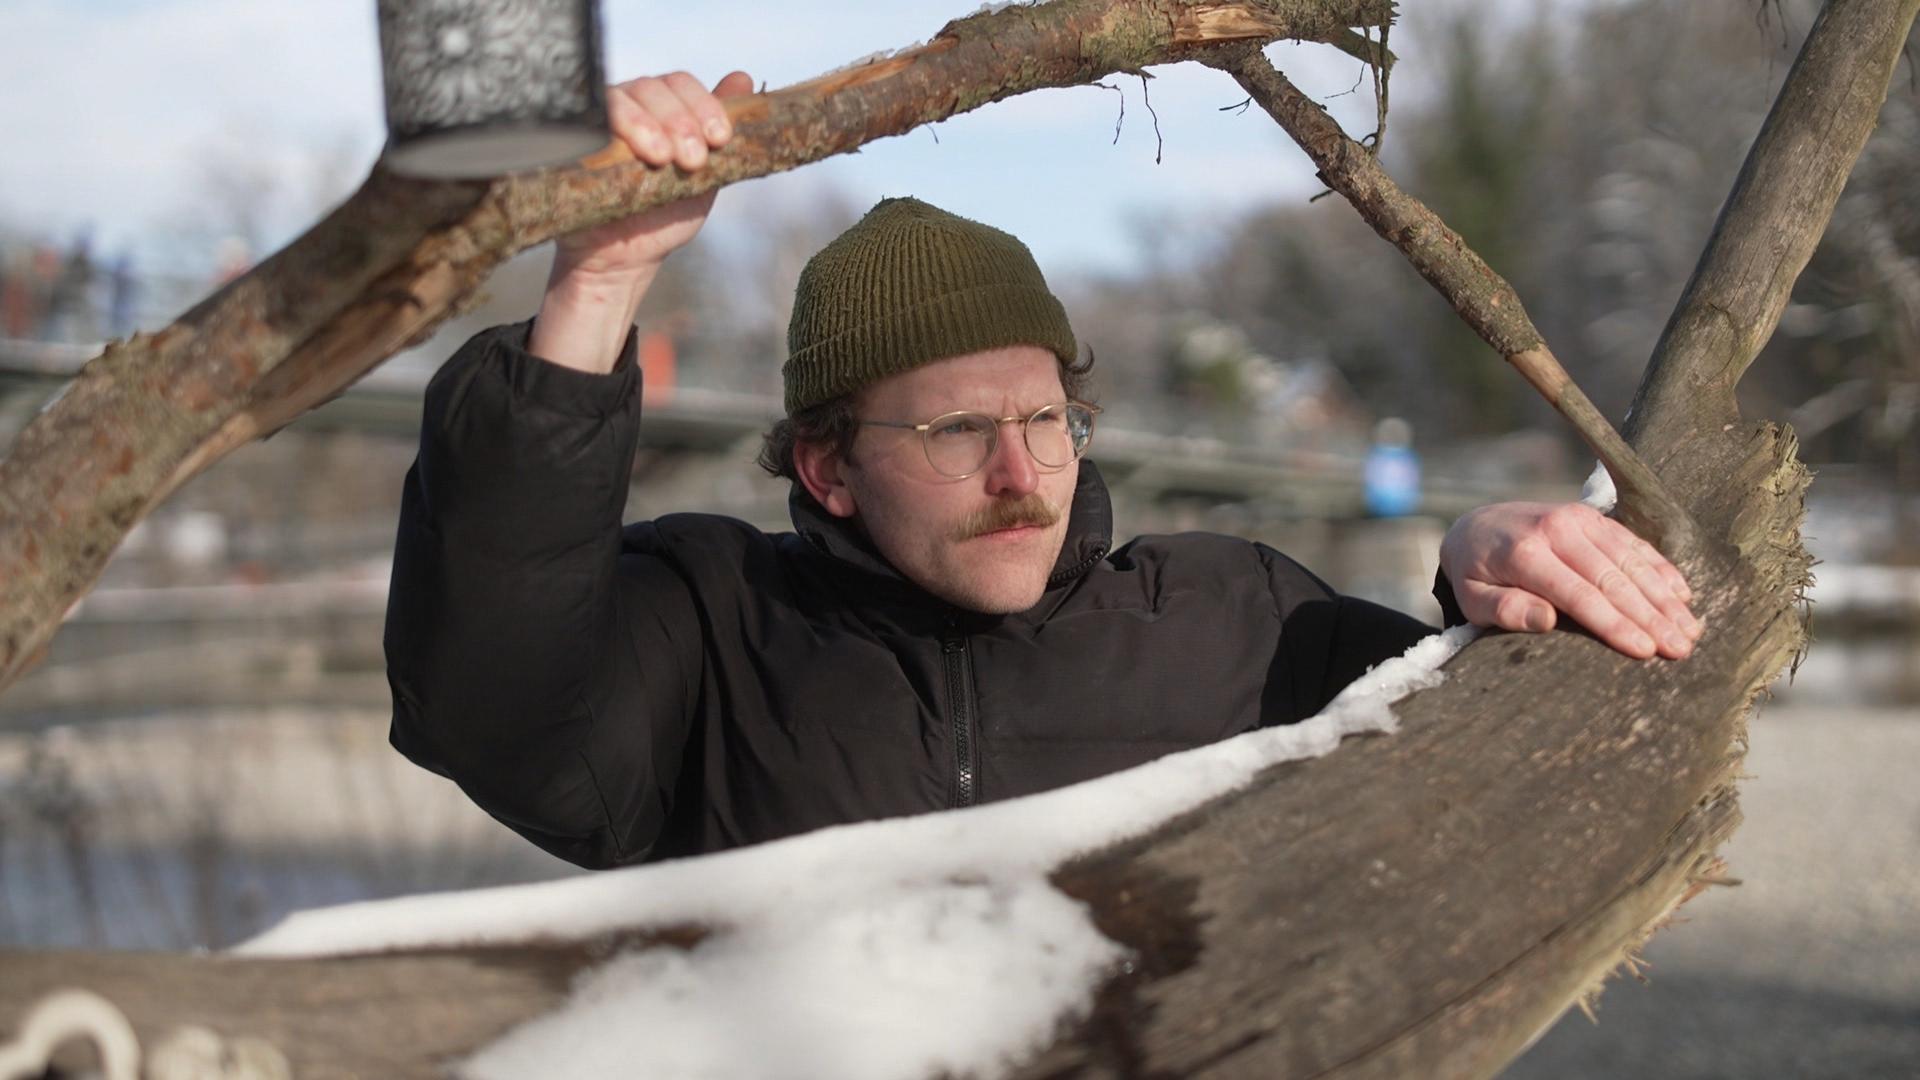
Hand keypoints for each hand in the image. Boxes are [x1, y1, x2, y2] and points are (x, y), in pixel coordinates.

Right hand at [553, 69, 756, 280]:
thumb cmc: (664, 213)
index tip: (720, 139)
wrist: (624, 258)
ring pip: (621, 98)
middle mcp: (628, 106)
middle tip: (694, 161)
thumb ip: (721, 133)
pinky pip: (585, 122)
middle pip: (653, 87)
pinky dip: (610, 131)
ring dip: (646, 124)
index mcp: (661, 107)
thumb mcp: (706, 175)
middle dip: (680, 122)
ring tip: (663, 160)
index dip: (704, 105)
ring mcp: (597, 122)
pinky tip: (628, 154)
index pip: (681, 84)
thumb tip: (744, 78)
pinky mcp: (571, 143)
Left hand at [1439, 501, 1702, 659]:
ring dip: (1665, 596)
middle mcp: (1558, 529)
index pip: (1580, 594)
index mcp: (1526, 552)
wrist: (1475, 526)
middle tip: (1681, 649)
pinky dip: (1660, 569)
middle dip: (1651, 616)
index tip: (1645, 651)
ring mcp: (1579, 518)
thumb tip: (1545, 621)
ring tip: (1691, 630)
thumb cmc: (1476, 574)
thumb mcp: (1472, 598)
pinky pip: (1633, 543)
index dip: (1615, 624)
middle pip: (1614, 578)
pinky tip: (1683, 594)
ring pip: (1632, 560)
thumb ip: (1503, 609)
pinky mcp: (1593, 516)